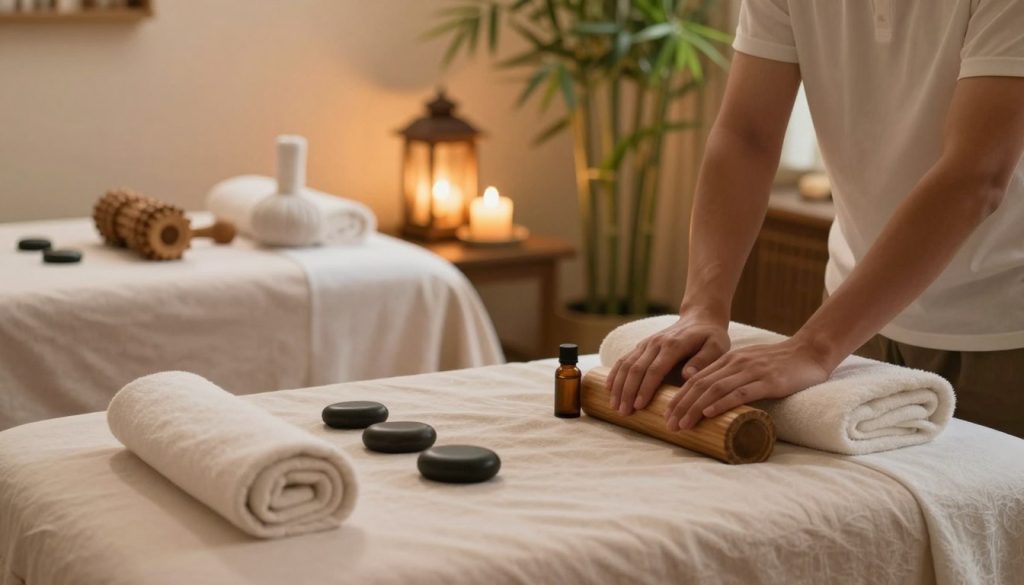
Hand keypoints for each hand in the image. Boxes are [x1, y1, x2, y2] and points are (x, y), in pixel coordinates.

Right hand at [607, 310, 729, 415]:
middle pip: (636, 368)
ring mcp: (647, 343)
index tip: (639, 406)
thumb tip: (687, 375)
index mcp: (674, 345)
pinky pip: (624, 359)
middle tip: (623, 412)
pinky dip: (615, 374)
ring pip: (626, 364)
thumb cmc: (711, 337)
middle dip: (628, 391)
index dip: (645, 388)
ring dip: (619, 385)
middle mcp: (656, 343)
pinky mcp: (642, 345)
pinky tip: (608, 388)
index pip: (655, 369)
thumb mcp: (716, 347)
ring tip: (615, 406)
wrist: (700, 318)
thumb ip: (703, 361)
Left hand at [664, 337, 832, 430]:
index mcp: (729, 359)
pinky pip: (740, 392)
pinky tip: (709, 412)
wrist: (811, 352)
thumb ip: (732, 377)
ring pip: (715, 389)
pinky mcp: (769, 381)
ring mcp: (752, 371)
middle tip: (668, 424)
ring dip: (695, 408)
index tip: (665, 413)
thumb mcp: (750, 365)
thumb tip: (710, 399)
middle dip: (681, 405)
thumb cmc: (780, 364)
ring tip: (682, 424)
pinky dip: (722, 403)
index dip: (679, 396)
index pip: (696, 378)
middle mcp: (736, 363)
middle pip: (701, 385)